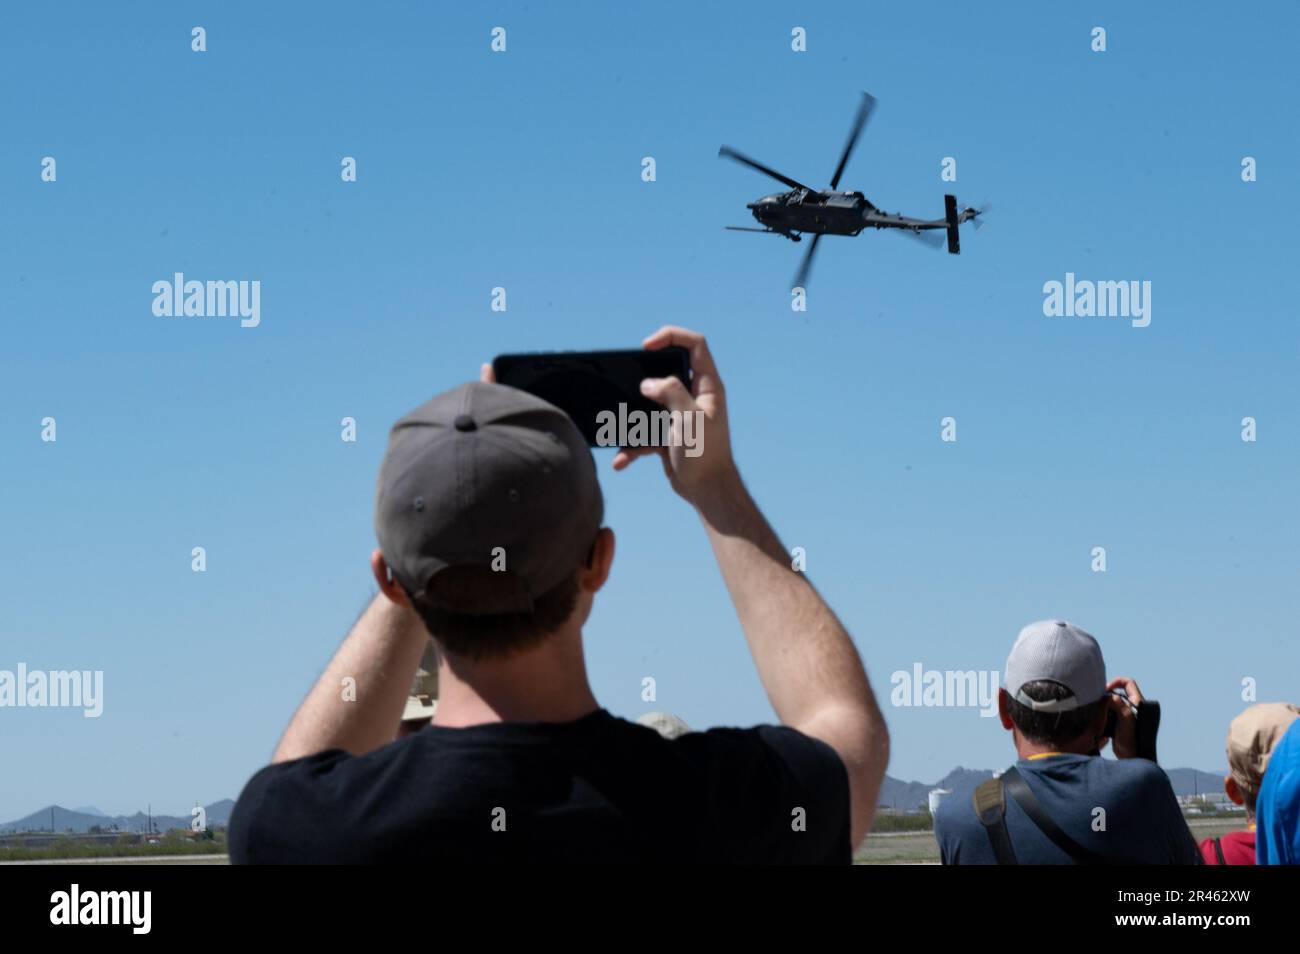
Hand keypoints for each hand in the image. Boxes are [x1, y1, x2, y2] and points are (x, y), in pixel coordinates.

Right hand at [612, 326, 739, 510]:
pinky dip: (632, 446)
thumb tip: (647, 383)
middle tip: (628, 382)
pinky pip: (644, 434)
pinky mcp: (668, 435)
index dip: (671, 336)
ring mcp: (679, 416)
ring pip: (649, 406)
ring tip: (618, 429)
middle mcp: (694, 397)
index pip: (695, 345)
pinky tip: (621, 461)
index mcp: (707, 386)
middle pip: (666, 372)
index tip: (647, 346)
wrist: (708, 491)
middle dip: (643, 378)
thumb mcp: (689, 418)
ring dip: (632, 420)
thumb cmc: (706, 454)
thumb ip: (671, 393)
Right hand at [1103, 676, 1144, 758]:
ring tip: (1098, 713)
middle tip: (1098, 703)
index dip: (1116, 682)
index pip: (1128, 683)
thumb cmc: (1133, 740)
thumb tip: (1108, 696)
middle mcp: (1132, 707)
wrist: (1133, 756)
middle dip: (1106, 695)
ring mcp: (1126, 715)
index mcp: (1138, 703)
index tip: (1106, 690)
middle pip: (1118, 692)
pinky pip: (1109, 712)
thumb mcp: (1126, 719)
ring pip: (1112, 702)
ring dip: (1104, 706)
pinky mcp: (1120, 722)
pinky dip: (1103, 713)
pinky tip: (1100, 721)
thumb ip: (1119, 704)